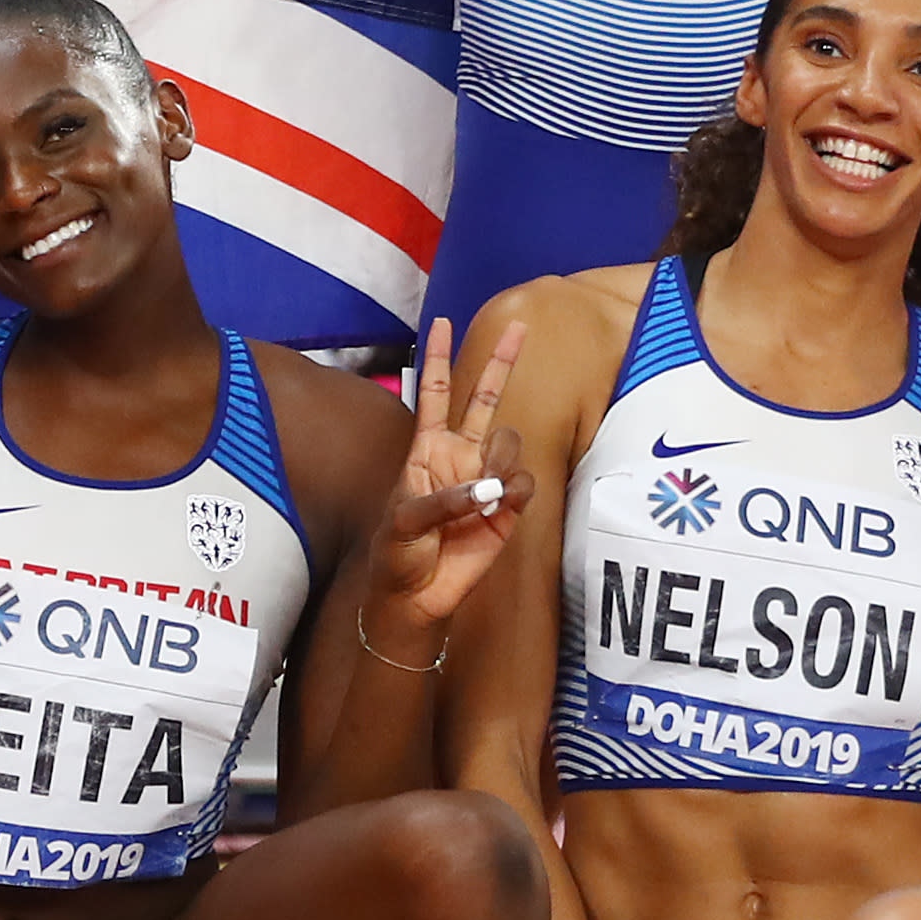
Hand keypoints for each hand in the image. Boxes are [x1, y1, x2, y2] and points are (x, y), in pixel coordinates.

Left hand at [366, 312, 532, 643]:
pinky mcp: (507, 508)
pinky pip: (523, 481)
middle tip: (520, 328)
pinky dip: (514, 488)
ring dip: (500, 458)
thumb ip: (445, 500)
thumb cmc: (397, 553)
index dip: (438, 358)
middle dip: (501, 362)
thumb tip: (488, 488)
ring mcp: (485, 480)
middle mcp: (459, 457)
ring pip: (509, 440)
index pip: (435, 393)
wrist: (415, 596)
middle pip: (484, 398)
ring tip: (482, 492)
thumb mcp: (405, 521)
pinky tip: (500, 504)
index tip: (441, 323)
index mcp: (426, 450)